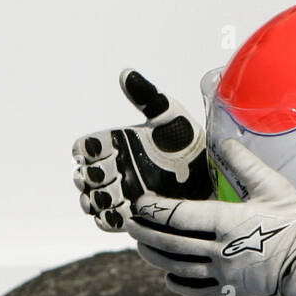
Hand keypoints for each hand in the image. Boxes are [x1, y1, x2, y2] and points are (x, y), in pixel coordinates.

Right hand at [73, 70, 210, 232]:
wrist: (211, 177)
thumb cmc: (189, 143)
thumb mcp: (169, 115)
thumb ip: (146, 96)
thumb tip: (125, 73)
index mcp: (115, 144)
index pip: (85, 148)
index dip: (86, 150)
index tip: (101, 150)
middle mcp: (114, 170)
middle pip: (85, 176)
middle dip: (90, 176)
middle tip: (107, 174)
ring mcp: (121, 195)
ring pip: (92, 200)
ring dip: (94, 199)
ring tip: (110, 196)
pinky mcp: (132, 217)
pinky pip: (108, 222)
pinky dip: (107, 220)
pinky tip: (119, 214)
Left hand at [126, 137, 295, 295]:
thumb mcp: (274, 186)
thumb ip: (245, 163)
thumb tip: (223, 141)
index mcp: (228, 223)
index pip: (180, 216)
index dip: (155, 209)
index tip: (140, 203)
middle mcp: (221, 250)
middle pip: (172, 244)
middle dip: (147, 233)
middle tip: (130, 224)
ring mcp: (224, 273)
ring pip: (179, 268)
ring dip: (156, 257)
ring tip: (141, 247)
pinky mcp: (231, 289)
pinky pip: (198, 289)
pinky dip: (178, 283)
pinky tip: (168, 276)